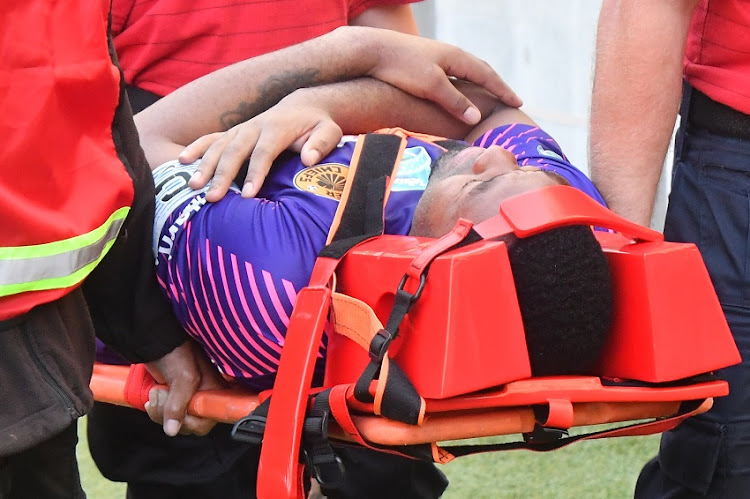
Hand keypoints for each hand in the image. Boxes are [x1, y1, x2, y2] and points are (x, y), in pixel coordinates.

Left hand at [144, 340, 226, 435]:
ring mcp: (189, 399)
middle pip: (191, 425)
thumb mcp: (183, 377)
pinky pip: (167, 417)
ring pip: (176, 423)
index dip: (193, 421)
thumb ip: (179, 404)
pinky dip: (156, 411)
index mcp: (216, 391)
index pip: (210, 420)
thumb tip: (172, 429)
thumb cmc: (175, 351)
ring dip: (160, 412)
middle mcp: (205, 397)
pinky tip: (154, 397)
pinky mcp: (174, 400)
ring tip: (156, 392)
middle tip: (162, 395)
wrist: (155, 343)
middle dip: (171, 414)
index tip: (180, 411)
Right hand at [182, 94, 342, 200]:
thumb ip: (322, 144)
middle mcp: (254, 126)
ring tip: (193, 186)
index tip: (247, 195)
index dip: (254, 173)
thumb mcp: (329, 131)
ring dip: (204, 165)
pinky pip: (211, 139)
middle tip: (212, 197)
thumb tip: (308, 159)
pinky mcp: (233, 132)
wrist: (303, 105)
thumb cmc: (317, 125)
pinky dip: (196, 148)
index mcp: (277, 128)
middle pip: (234, 151)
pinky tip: (181, 161)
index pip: (263, 153)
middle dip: (222, 174)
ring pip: (218, 146)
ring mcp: (241, 128)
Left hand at [352, 26, 521, 122]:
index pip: (488, 75)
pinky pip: (452, 75)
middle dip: (496, 85)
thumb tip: (476, 118)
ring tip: (488, 98)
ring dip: (479, 84)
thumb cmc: (401, 67)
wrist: (371, 51)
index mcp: (456, 57)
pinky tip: (458, 94)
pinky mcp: (424, 65)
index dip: (503, 91)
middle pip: (480, 70)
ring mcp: (437, 58)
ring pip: (465, 72)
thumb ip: (455, 102)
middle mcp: (450, 55)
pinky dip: (463, 86)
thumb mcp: (431, 86)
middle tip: (509, 99)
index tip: (517, 102)